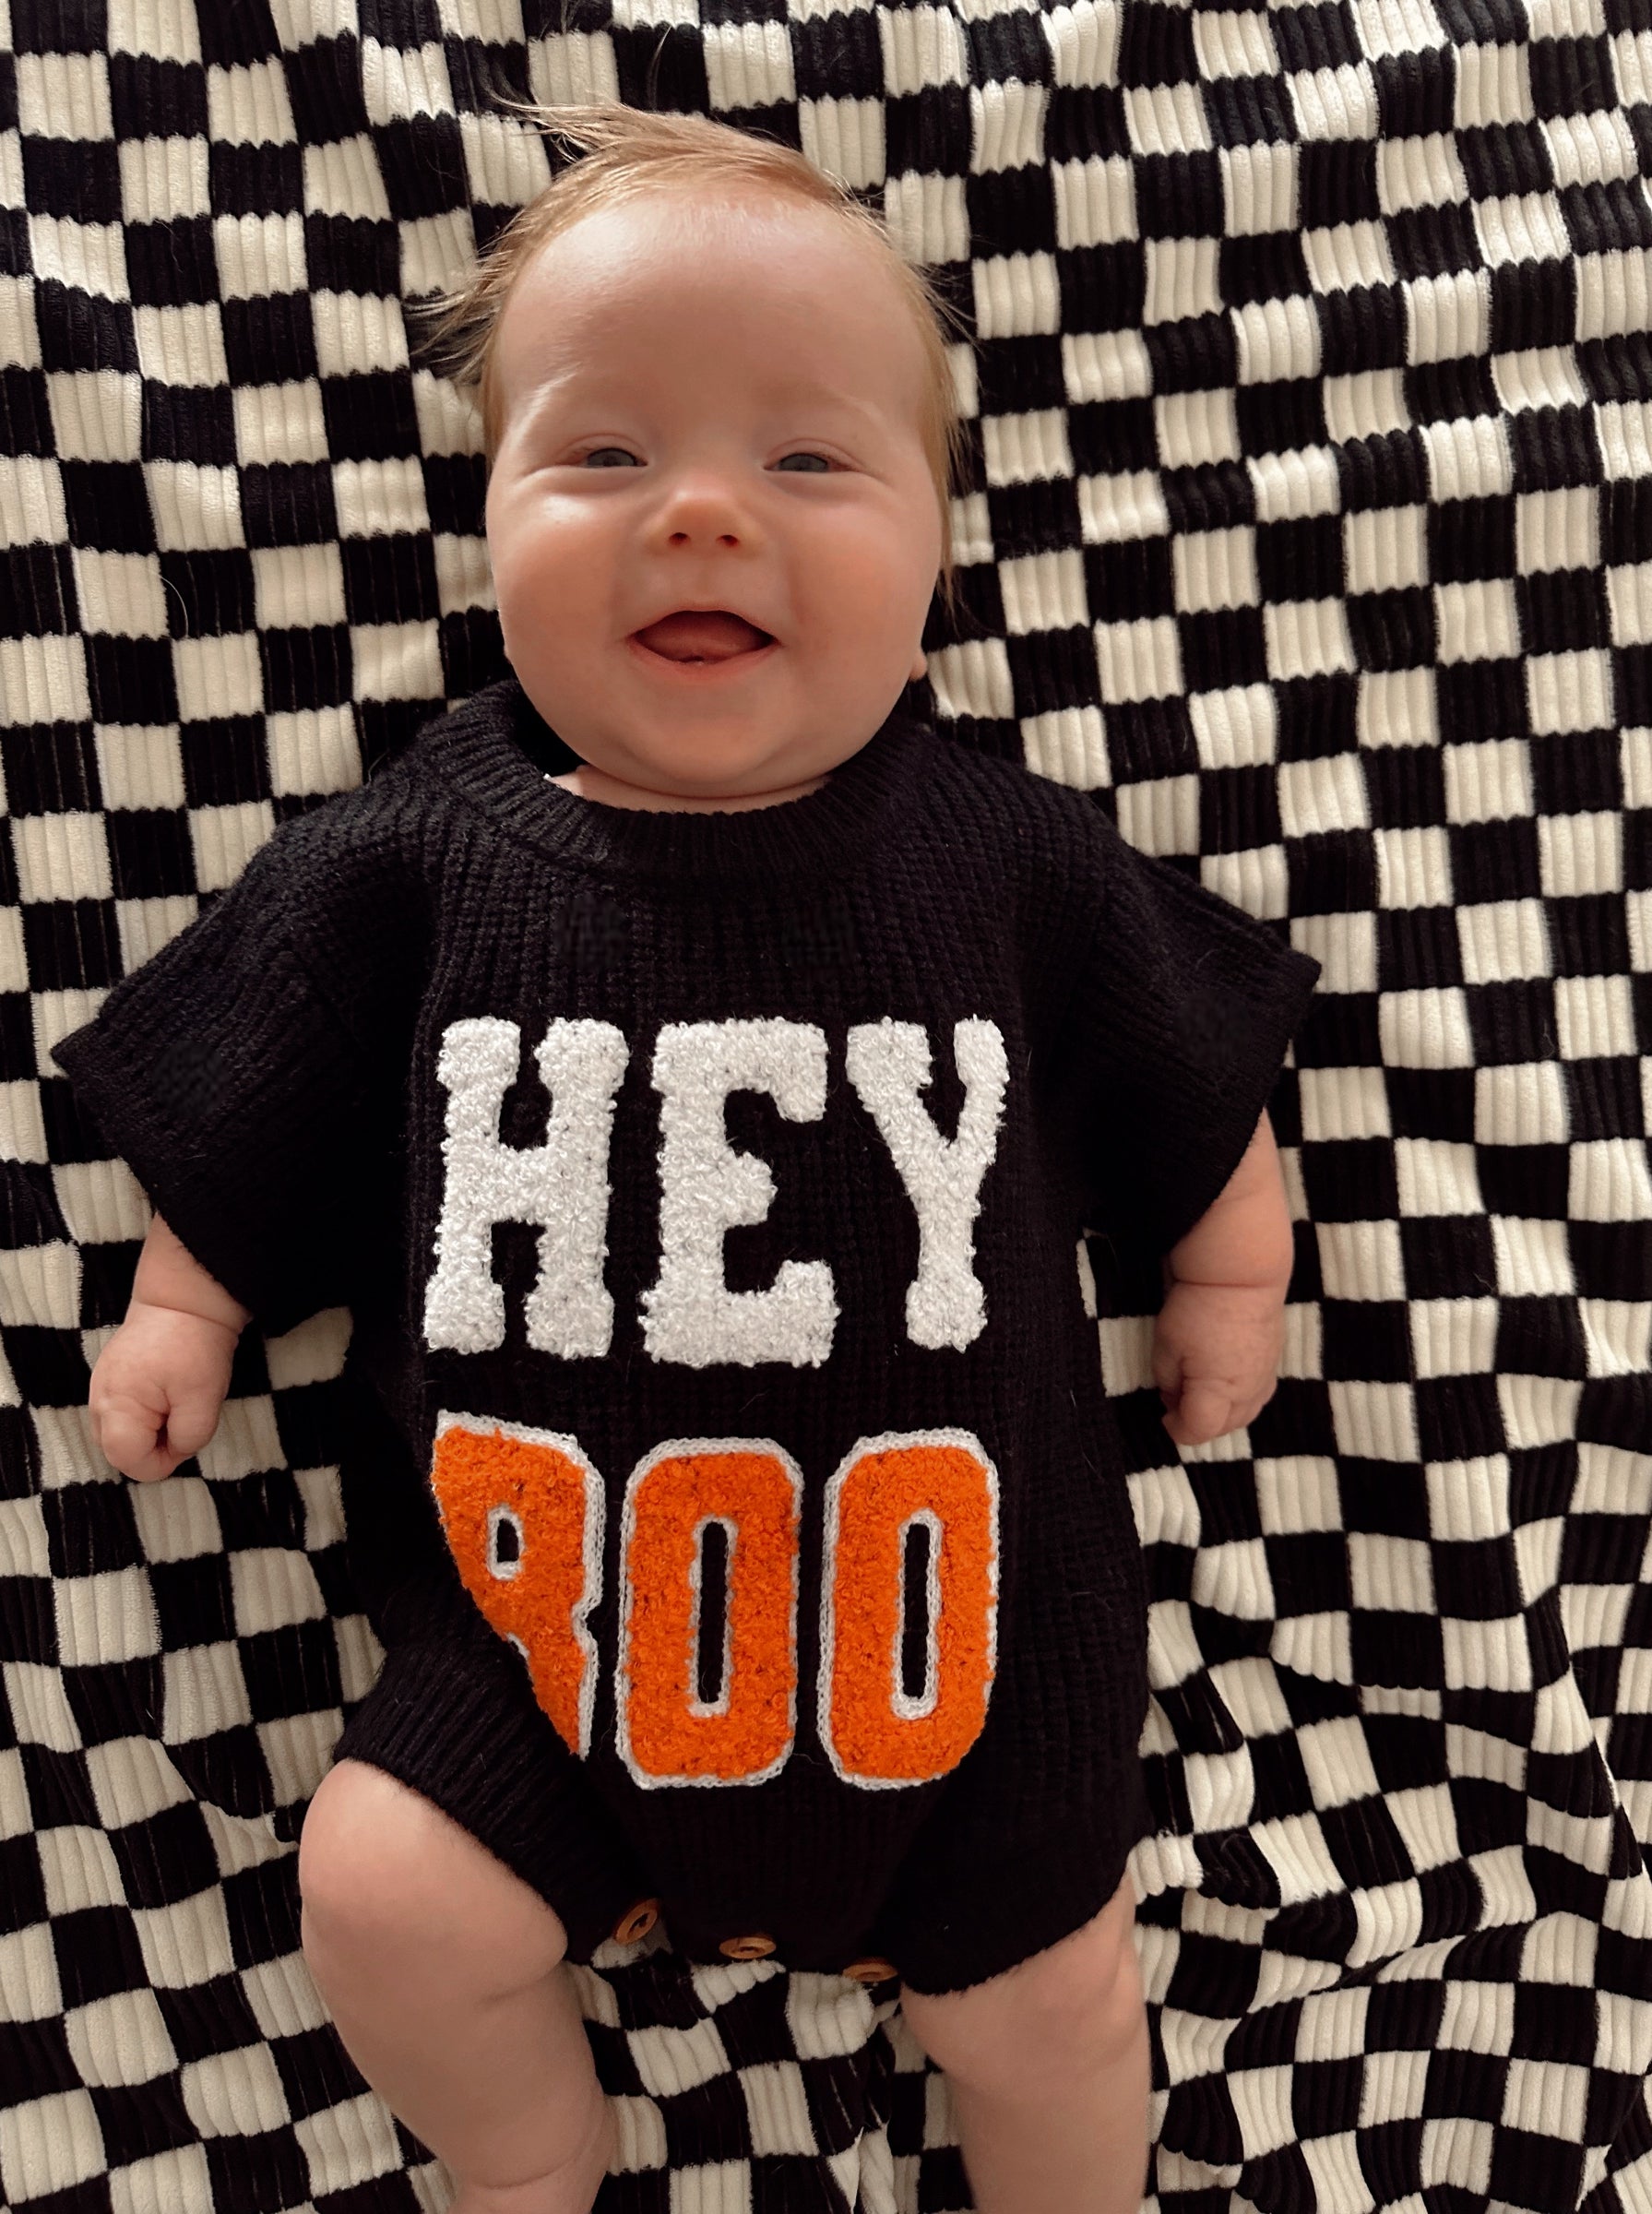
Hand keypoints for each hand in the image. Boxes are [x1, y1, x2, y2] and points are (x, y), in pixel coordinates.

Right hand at [89, 1300, 238, 1480]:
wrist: (184, 1297)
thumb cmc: (194, 1346)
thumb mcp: (203, 1399)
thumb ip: (189, 1437)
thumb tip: (176, 1450)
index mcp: (117, 1407)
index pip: (129, 1462)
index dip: (163, 1462)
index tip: (187, 1437)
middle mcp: (99, 1400)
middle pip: (118, 1451)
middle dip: (152, 1449)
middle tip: (182, 1420)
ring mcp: (100, 1387)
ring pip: (118, 1433)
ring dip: (147, 1432)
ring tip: (174, 1405)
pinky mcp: (110, 1377)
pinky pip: (120, 1413)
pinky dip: (142, 1416)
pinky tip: (165, 1395)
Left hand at [1152, 1278, 1283, 1448]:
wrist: (1243, 1273)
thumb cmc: (1197, 1308)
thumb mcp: (1166, 1345)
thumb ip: (1168, 1380)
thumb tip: (1173, 1397)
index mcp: (1217, 1393)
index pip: (1198, 1430)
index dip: (1177, 1429)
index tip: (1163, 1418)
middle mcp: (1246, 1393)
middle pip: (1224, 1427)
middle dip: (1200, 1424)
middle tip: (1178, 1405)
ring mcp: (1265, 1378)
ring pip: (1245, 1414)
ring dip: (1223, 1414)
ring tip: (1201, 1396)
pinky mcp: (1274, 1361)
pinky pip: (1259, 1395)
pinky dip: (1241, 1399)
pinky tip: (1227, 1383)